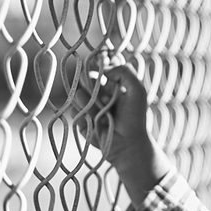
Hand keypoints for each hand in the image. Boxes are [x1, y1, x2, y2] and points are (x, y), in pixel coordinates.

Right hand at [68, 57, 170, 204]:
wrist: (127, 143)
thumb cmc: (135, 117)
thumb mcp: (137, 89)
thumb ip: (124, 72)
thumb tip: (103, 70)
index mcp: (110, 84)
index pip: (96, 68)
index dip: (94, 67)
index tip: (97, 69)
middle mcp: (97, 93)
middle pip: (83, 79)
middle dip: (89, 84)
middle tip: (102, 95)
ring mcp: (87, 106)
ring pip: (77, 94)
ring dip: (89, 102)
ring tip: (103, 112)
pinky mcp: (80, 120)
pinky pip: (74, 111)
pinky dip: (84, 115)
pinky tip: (96, 122)